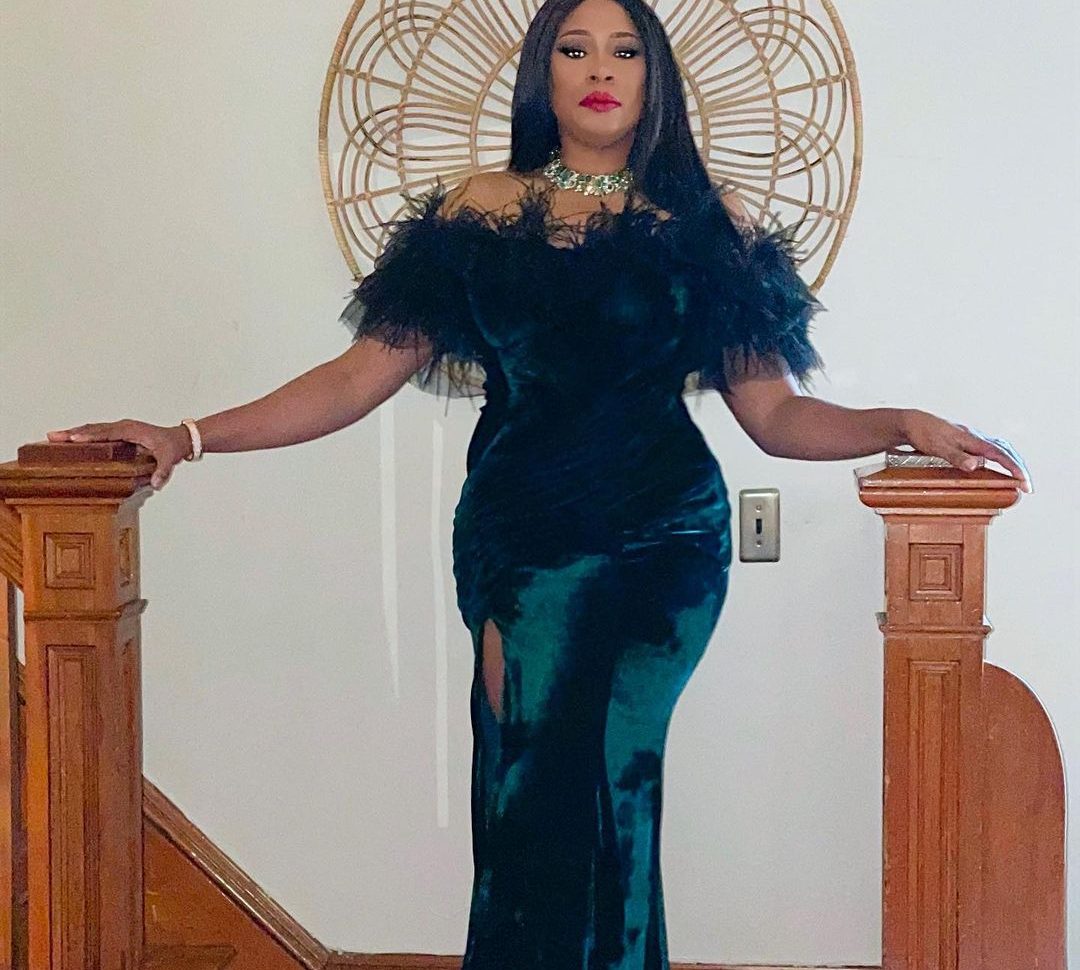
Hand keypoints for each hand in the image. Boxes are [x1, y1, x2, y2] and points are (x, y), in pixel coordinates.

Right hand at [46, 420, 192, 489]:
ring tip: (54, 437)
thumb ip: (163, 471)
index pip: (107, 432)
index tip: (74, 438)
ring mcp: (121, 428)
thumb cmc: (173, 446)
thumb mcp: (170, 459)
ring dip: (75, 432)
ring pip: (94, 429)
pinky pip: (99, 432)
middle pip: (94, 428)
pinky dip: (84, 435)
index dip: (90, 435)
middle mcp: (124, 426)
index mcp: (132, 430)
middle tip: (53, 436)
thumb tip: (157, 483)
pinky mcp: (120, 433)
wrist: (180, 439)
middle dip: (73, 432)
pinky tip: (72, 440)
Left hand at [901, 409, 1031, 492]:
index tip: (1024, 481)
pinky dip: (1001, 456)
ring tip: (1020, 477)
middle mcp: (975, 437)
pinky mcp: (966, 440)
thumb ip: (956, 456)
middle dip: (1018, 467)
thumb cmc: (923, 433)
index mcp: (971, 439)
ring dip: (1012, 461)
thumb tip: (975, 465)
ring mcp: (971, 438)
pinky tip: (1000, 462)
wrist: (912, 422)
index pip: (999, 454)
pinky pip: (991, 447)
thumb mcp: (937, 447)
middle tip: (1027, 485)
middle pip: (1005, 450)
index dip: (1013, 468)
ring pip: (1000, 447)